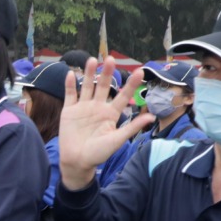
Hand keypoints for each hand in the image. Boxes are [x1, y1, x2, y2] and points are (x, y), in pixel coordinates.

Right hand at [58, 61, 152, 187]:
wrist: (77, 161)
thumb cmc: (98, 154)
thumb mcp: (117, 140)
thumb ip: (131, 127)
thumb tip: (152, 117)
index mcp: (111, 114)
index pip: (124, 95)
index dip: (131, 84)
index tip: (140, 71)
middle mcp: (98, 107)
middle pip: (104, 86)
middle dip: (107, 73)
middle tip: (111, 59)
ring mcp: (83, 108)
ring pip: (87, 86)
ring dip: (89, 74)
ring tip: (92, 60)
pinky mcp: (69, 111)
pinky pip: (70, 95)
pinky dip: (70, 85)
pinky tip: (71, 74)